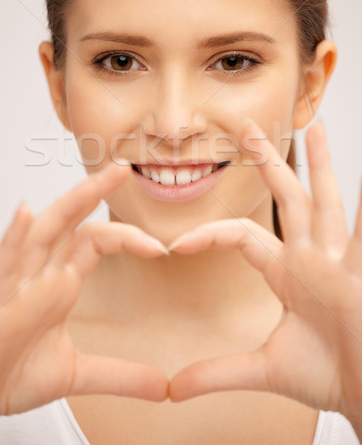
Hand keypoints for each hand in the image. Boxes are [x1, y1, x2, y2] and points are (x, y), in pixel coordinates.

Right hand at [0, 162, 168, 426]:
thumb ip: (120, 374)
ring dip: (65, 207)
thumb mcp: (79, 373)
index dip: (127, 237)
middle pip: (70, 223)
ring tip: (90, 185)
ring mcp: (18, 285)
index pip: (96, 242)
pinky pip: (3, 266)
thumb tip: (162, 386)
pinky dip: (13, 240)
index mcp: (62, 282)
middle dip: (94, 193)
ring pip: (41, 234)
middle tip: (122, 168)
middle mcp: (42, 275)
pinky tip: (24, 214)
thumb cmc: (17, 372)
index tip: (161, 248)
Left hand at [168, 120, 361, 421]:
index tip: (175, 245)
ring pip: (324, 200)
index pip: (240, 233)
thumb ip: (217, 371)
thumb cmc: (326, 375)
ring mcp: (338, 259)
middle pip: (287, 197)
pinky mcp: (358, 269)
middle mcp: (311, 256)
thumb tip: (171, 389)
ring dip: (319, 164)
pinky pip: (361, 230)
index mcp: (286, 272)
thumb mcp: (263, 368)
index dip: (209, 233)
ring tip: (316, 126)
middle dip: (267, 161)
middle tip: (249, 127)